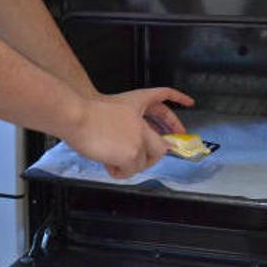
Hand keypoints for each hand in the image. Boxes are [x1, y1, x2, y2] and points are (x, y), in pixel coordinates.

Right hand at [63, 87, 193, 178]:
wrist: (76, 116)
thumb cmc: (85, 113)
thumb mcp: (111, 111)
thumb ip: (127, 125)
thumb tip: (130, 145)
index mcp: (136, 102)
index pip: (162, 95)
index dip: (177, 97)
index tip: (190, 102)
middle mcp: (142, 121)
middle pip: (161, 147)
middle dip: (150, 158)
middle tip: (135, 160)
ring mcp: (140, 138)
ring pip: (143, 162)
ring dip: (128, 165)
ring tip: (111, 159)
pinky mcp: (133, 153)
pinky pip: (130, 171)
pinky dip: (119, 171)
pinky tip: (108, 163)